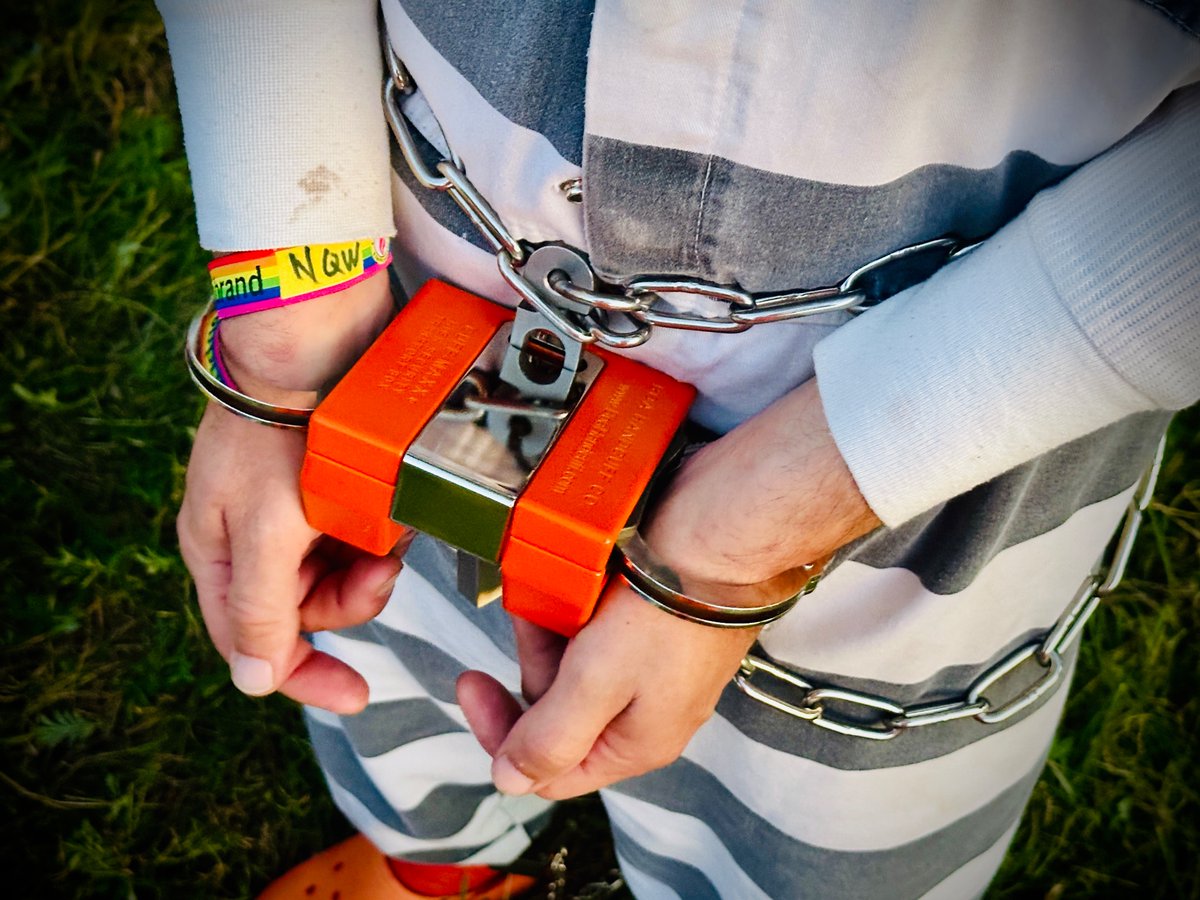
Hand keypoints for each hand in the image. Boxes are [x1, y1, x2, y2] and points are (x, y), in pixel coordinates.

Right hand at [178, 403, 407, 712]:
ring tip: (390, 536)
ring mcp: (289, 514)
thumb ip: (259, 609)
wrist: (314, 346)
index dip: (301, 675)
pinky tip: (393, 518)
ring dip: (370, 566)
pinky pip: (356, 537)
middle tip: (383, 569)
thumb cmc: (276, 433)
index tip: (355, 695)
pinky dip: (379, 535)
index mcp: (218, 555)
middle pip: (305, 610)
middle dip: (351, 599)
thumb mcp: (264, 530)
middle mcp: (250, 540)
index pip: (251, 642)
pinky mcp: (325, 490)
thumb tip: (252, 682)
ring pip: (338, 575)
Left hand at [456, 376, 881, 795]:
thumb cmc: (671, 605)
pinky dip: (578, 604)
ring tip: (555, 583)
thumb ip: (549, 739)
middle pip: (559, 709)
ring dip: (552, 624)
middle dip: (534, 658)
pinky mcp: (656, 623)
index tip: (470, 680)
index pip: (549, 770)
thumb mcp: (597, 683)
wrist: (729, 529)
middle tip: (534, 610)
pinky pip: (597, 627)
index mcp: (636, 742)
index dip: (500, 733)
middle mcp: (648, 712)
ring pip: (575, 662)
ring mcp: (655, 666)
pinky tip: (578, 577)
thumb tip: (510, 782)